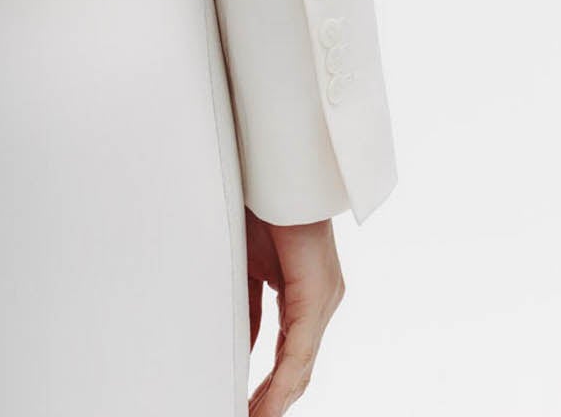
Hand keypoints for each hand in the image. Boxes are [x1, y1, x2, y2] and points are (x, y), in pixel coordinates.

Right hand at [244, 209, 344, 414]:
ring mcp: (323, 298)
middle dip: (272, 397)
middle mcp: (321, 298)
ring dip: (276, 397)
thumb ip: (247, 299)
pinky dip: (281, 379)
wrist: (277, 168)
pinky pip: (298, 348)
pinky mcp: (317, 294)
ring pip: (300, 364)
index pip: (287, 349)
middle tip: (250, 416)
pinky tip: (267, 403)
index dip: (270, 381)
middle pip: (296, 365)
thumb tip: (237, 334)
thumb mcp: (247, 261)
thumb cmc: (260, 204)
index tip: (250, 404)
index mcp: (303, 290)